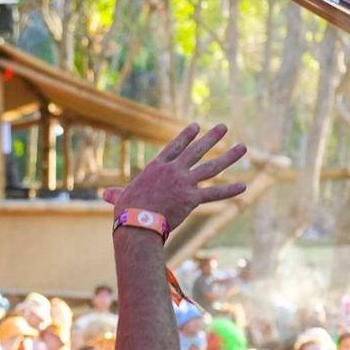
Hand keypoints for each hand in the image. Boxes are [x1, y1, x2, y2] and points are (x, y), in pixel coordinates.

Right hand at [102, 123, 247, 230]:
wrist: (136, 222)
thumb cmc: (126, 211)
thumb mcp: (121, 197)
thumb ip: (117, 194)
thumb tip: (105, 195)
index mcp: (156, 167)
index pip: (175, 146)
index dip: (187, 135)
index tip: (197, 126)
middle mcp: (172, 170)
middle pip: (196, 150)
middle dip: (211, 138)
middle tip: (223, 127)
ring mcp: (183, 183)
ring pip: (211, 167)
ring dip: (229, 157)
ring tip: (242, 147)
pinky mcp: (191, 198)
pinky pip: (214, 194)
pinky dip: (230, 191)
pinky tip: (244, 185)